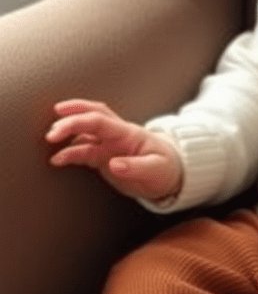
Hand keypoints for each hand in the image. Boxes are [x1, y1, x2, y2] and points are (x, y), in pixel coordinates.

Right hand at [46, 99, 182, 201]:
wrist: (171, 176)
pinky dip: (69, 153)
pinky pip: (83, 151)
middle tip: (52, 131)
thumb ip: (136, 166)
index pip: (100, 121)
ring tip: (50, 142)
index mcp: (128, 133)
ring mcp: (108, 145)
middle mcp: (116, 135)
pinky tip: (57, 160)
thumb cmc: (166, 168)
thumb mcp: (156, 169)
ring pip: (84, 133)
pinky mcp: (104, 157)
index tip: (60, 130)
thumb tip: (114, 164)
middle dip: (70, 119)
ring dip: (67, 134)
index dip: (78, 121)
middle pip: (90, 118)